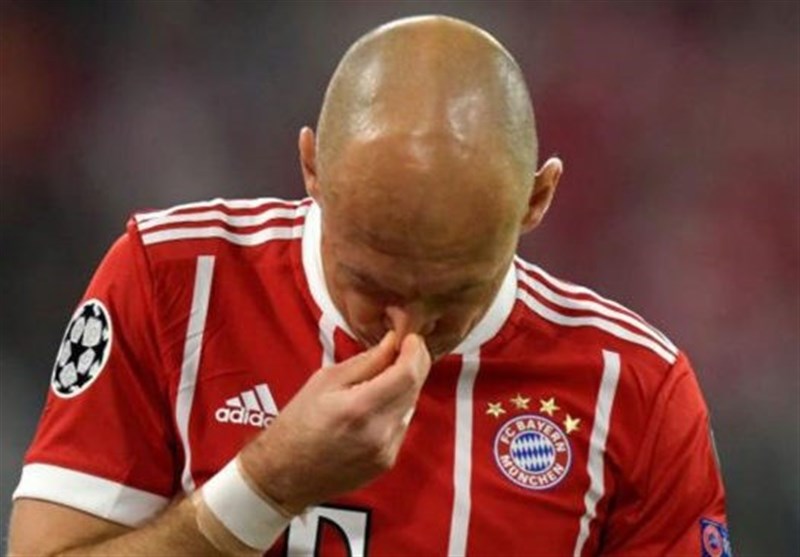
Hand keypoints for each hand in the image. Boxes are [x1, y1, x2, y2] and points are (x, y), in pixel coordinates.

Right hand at [239, 331, 431, 512]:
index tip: (411, 339)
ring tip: (377, 381)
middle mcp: (378, 433)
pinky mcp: (386, 462)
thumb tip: (392, 343)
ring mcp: (385, 451)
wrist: (283, 474)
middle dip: (411, 365)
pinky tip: (373, 407)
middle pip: (414, 389)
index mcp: (359, 408)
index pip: (408, 374)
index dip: (415, 352)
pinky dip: (395, 410)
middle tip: (398, 351)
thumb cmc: (296, 426)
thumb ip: (365, 361)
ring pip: (411, 407)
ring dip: (402, 388)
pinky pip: (402, 426)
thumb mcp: (324, 381)